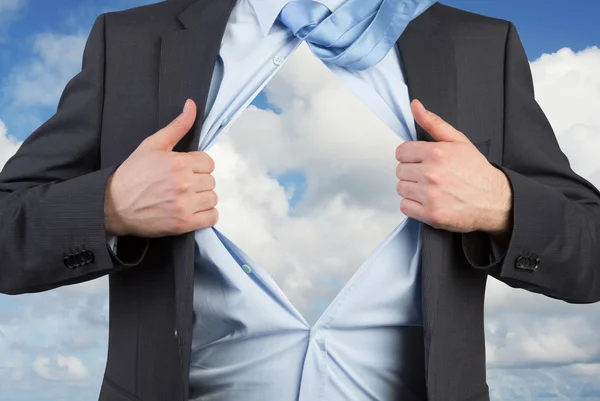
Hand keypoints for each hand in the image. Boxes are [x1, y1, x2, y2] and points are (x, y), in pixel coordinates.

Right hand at [104, 99, 218, 236]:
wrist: (113, 205)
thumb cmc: (132, 174)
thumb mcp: (152, 145)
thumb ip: (177, 126)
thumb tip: (192, 105)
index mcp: (179, 162)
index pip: (208, 163)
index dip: (197, 166)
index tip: (184, 171)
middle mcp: (185, 183)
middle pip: (211, 181)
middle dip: (198, 182)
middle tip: (180, 186)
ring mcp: (185, 204)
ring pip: (213, 198)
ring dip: (202, 199)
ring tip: (185, 199)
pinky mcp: (184, 223)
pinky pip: (212, 217)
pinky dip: (206, 215)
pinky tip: (191, 211)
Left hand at [395, 99, 511, 233]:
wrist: (495, 200)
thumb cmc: (477, 171)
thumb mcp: (458, 141)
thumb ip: (433, 123)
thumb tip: (415, 105)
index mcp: (437, 153)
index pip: (401, 152)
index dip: (411, 156)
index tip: (422, 161)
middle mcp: (432, 174)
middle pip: (400, 171)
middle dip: (412, 172)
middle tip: (429, 175)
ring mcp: (430, 195)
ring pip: (401, 188)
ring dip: (412, 189)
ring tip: (430, 188)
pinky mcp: (430, 214)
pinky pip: (405, 207)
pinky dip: (413, 205)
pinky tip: (428, 201)